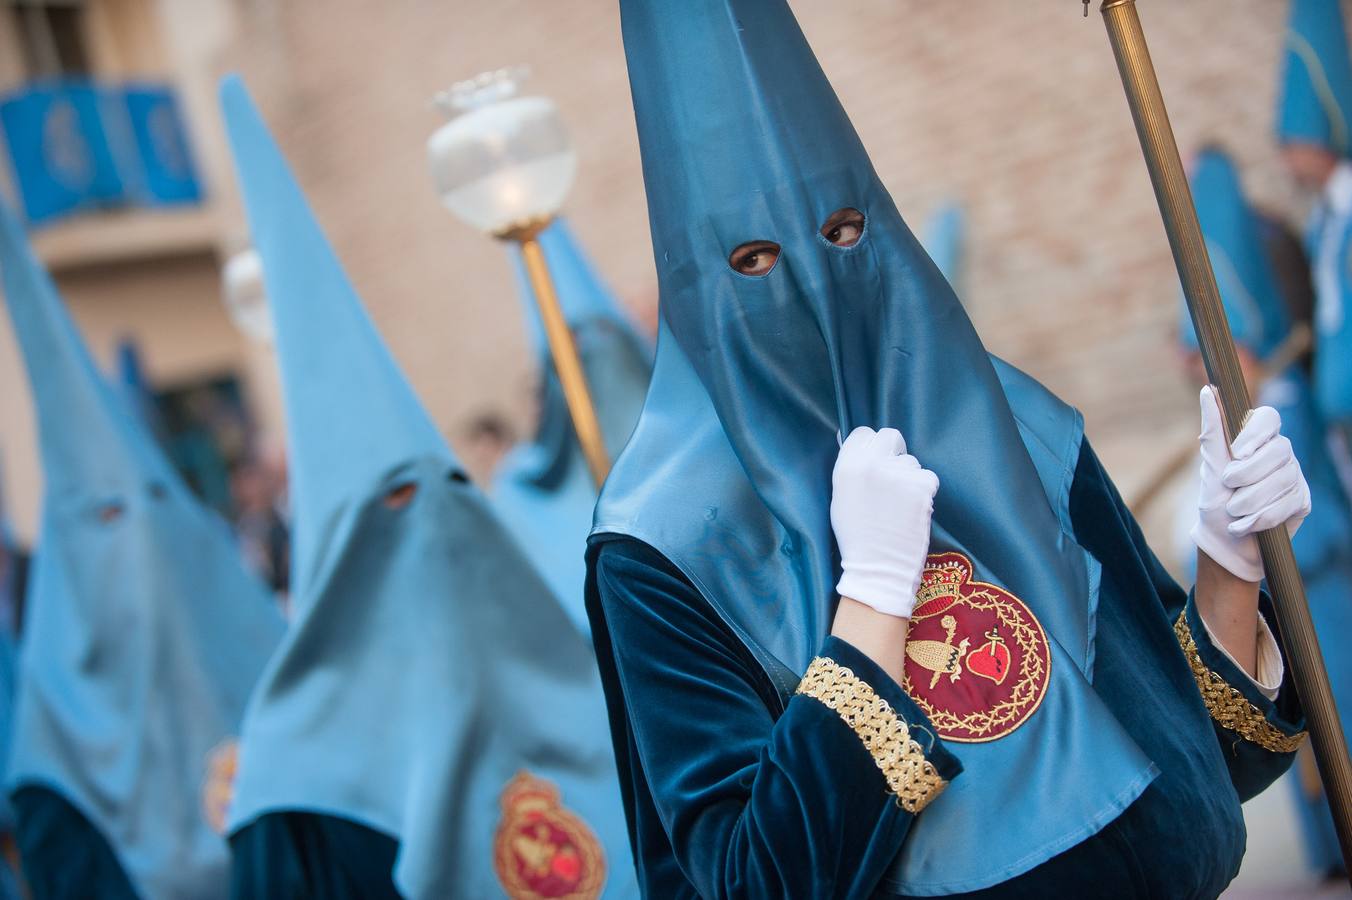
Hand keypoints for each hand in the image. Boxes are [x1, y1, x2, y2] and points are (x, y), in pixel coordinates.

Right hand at [832, 426, 937, 618]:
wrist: (878, 568)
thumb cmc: (856, 536)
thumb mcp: (841, 497)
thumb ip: (851, 468)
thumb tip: (862, 446)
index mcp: (847, 466)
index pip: (864, 433)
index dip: (870, 447)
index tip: (873, 460)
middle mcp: (873, 464)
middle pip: (890, 436)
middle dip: (893, 452)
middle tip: (892, 476)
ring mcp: (899, 474)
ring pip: (911, 462)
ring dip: (908, 477)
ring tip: (899, 505)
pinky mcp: (922, 486)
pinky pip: (927, 478)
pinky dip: (923, 491)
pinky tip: (912, 510)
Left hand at [1192, 386, 1310, 582]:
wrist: (1225, 546)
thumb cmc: (1215, 505)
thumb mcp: (1210, 469)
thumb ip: (1212, 431)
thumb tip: (1207, 390)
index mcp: (1255, 441)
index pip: (1268, 418)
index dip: (1256, 433)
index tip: (1237, 453)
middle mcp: (1279, 454)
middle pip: (1278, 450)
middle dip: (1248, 474)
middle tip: (1229, 488)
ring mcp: (1293, 476)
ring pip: (1283, 479)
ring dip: (1251, 500)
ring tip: (1234, 512)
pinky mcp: (1301, 501)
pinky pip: (1289, 502)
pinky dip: (1262, 517)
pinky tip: (1246, 526)